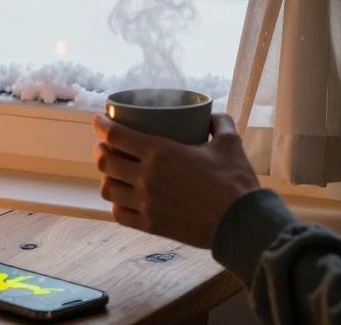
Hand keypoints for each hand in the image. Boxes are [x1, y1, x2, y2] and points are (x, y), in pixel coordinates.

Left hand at [92, 113, 258, 249]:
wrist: (243, 224)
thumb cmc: (236, 182)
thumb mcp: (230, 143)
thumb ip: (219, 123)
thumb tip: (212, 116)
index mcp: (160, 153)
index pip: (115, 135)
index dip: (101, 126)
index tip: (98, 120)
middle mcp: (146, 177)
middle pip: (104, 161)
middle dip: (99, 150)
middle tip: (105, 145)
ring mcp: (146, 204)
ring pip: (107, 189)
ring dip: (106, 177)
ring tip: (112, 172)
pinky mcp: (150, 225)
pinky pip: (119, 214)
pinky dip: (117, 203)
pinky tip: (123, 198)